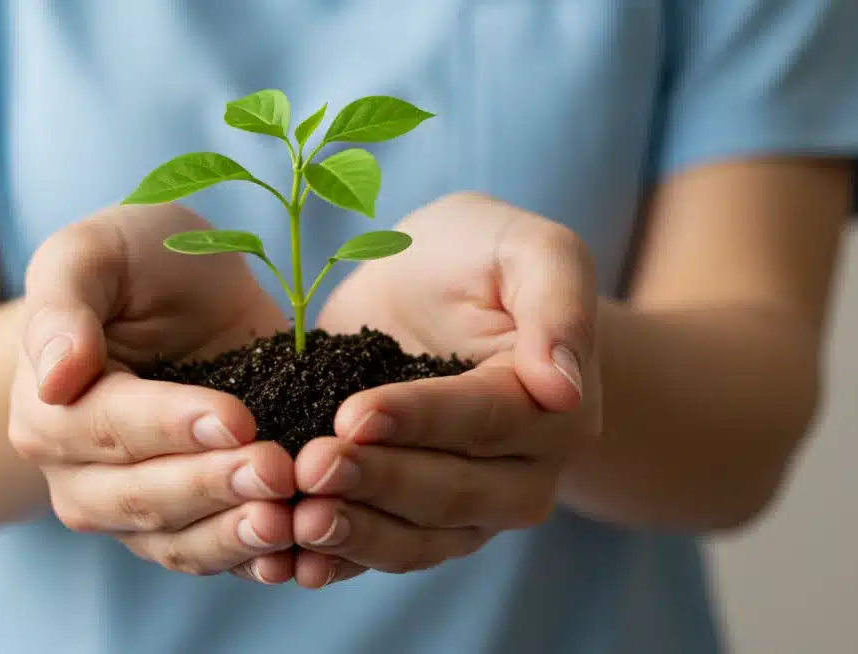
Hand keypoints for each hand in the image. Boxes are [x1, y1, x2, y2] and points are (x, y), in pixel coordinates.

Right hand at [8, 203, 296, 583]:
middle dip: (212, 487)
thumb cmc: (132, 263)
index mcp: (48, 410)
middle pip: (142, 497)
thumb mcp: (93, 253)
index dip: (173, 426)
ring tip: (289, 522)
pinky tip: (301, 555)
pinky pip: (216, 558)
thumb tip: (55, 376)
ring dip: (234, 537)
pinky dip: (256, 562)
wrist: (178, 294)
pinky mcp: (189, 524)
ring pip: (178, 543)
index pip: (110, 428)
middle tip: (278, 470)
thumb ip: (62, 305)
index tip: (238, 417)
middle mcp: (79, 475)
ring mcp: (133, 510)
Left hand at [292, 192, 602, 587]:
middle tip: (311, 467)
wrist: (434, 290)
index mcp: (553, 408)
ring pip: (419, 539)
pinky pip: (385, 554)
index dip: (418, 421)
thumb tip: (564, 389)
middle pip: (451, 492)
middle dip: (378, 482)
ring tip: (299, 520)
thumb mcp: (527, 249)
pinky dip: (341, 561)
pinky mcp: (419, 523)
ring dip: (358, 535)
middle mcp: (523, 473)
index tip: (353, 415)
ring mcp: (472, 510)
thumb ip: (558, 303)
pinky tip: (293, 562)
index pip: (485, 421)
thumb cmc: (481, 256)